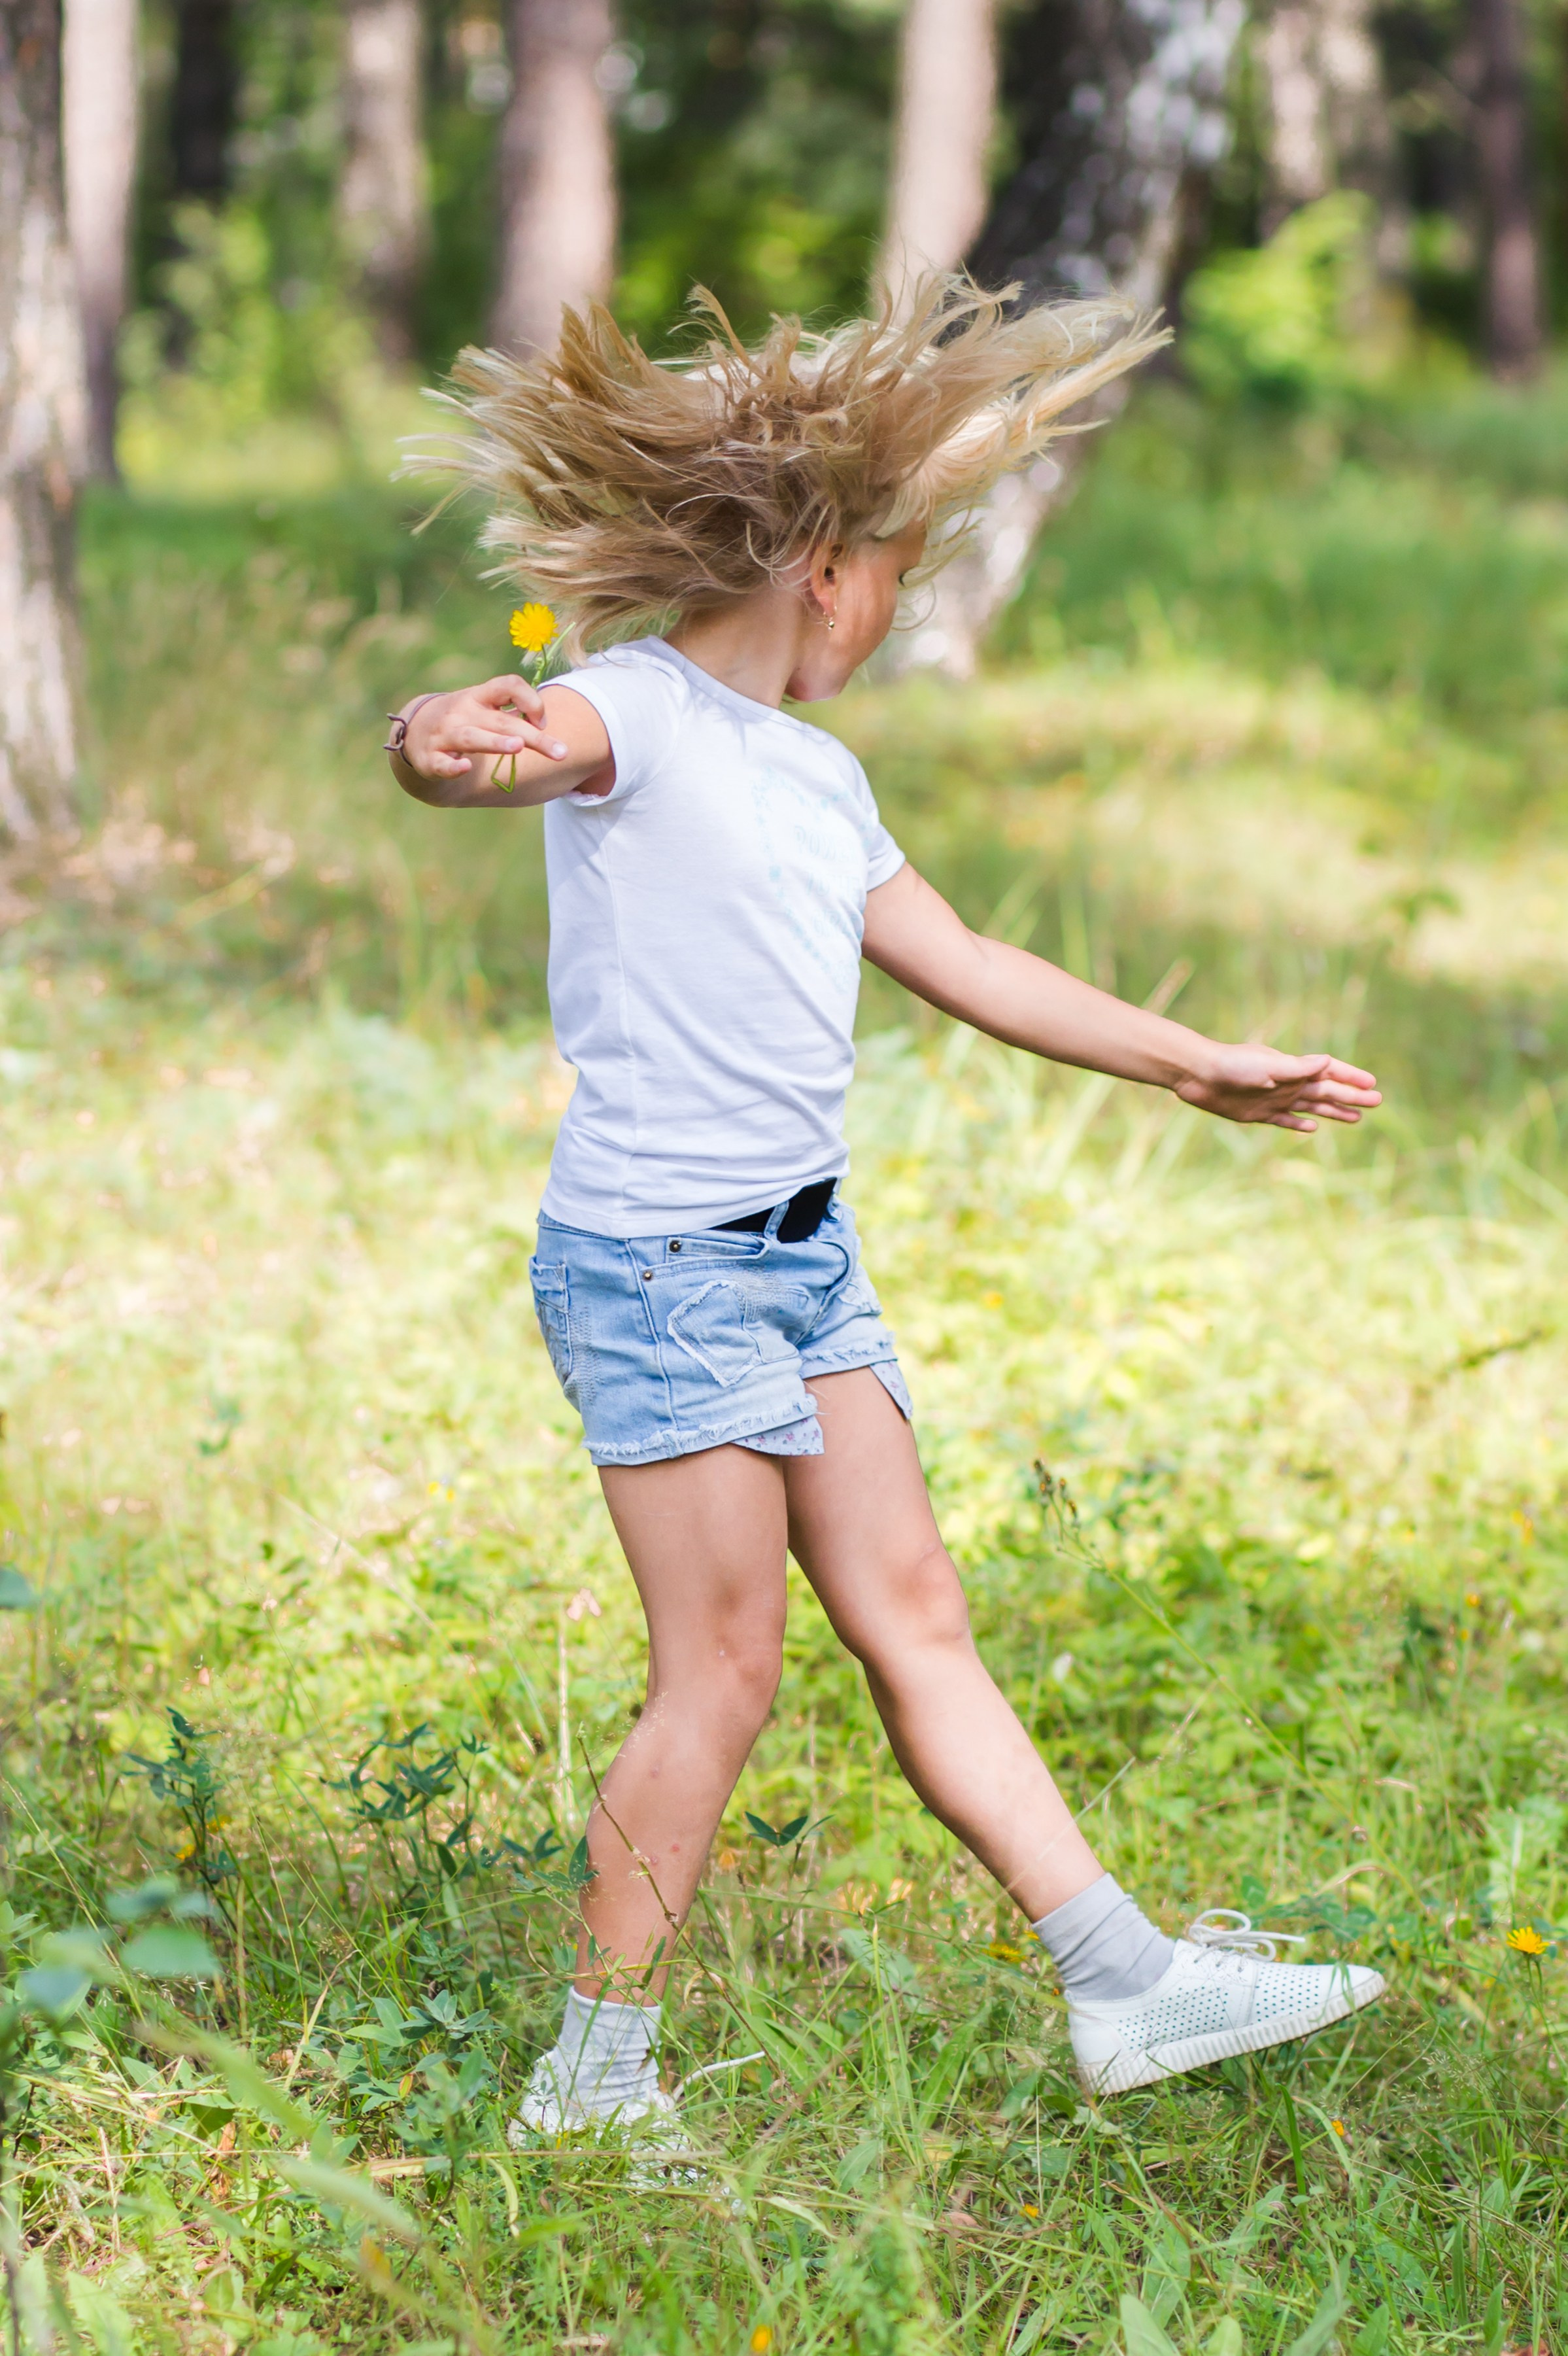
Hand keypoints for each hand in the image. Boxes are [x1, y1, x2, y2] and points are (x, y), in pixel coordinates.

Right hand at [398, 675, 567, 782]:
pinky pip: (442, 763)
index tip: (543, 723)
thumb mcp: (484, 708)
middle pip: (502, 721)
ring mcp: (445, 734)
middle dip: (532, 737)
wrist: (413, 733)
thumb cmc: (463, 720)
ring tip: (518, 747)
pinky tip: (465, 767)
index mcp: (479, 696)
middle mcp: (463, 712)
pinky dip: (452, 766)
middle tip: (561, 752)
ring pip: (472, 738)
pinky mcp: (431, 759)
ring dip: (495, 742)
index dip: (530, 699)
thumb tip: (542, 725)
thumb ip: (512, 714)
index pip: (508, 685)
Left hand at [1175, 1044, 1380, 1132]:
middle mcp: (1288, 1083)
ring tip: (1356, 1118)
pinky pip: (1285, 1120)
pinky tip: (1312, 1126)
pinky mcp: (1258, 1113)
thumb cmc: (1233, 1066)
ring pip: (1312, 1106)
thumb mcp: (1268, 1065)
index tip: (1373, 1084)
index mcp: (1294, 1069)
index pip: (1330, 1072)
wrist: (1198, 1075)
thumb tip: (1326, 1061)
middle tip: (1376, 1102)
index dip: (1352, 1077)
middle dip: (1351, 1096)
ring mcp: (1275, 1099)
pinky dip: (1299, 1123)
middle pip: (1327, 1091)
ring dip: (1334, 1110)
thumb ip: (1297, 1067)